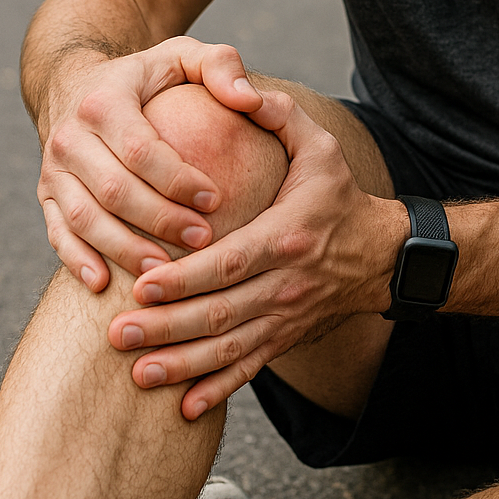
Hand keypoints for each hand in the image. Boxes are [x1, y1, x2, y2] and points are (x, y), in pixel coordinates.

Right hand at [38, 38, 264, 290]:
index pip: (141, 149)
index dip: (178, 179)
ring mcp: (52, 168)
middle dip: (159, 220)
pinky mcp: (46, 195)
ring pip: (84, 217)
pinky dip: (77, 261)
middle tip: (203, 240)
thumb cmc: (147, 77)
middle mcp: (70, 135)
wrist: (75, 84)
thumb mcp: (182, 56)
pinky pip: (57, 232)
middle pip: (114, 189)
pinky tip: (104, 284)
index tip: (216, 201)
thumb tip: (251, 99)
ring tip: (164, 271)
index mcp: (104, 101)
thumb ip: (221, 66)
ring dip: (123, 248)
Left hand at [107, 92, 405, 418]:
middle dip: (168, 327)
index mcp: (287, 236)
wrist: (381, 255)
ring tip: (137, 373)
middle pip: (222, 313)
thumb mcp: (319, 146)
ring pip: (231, 349)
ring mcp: (287, 317)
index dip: (186, 279)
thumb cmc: (337, 195)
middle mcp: (286, 284)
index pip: (229, 263)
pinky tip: (183, 409)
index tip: (141, 285)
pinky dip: (218, 391)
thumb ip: (279, 115)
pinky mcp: (285, 338)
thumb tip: (242, 90)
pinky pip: (250, 369)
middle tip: (117, 333)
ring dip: (183, 365)